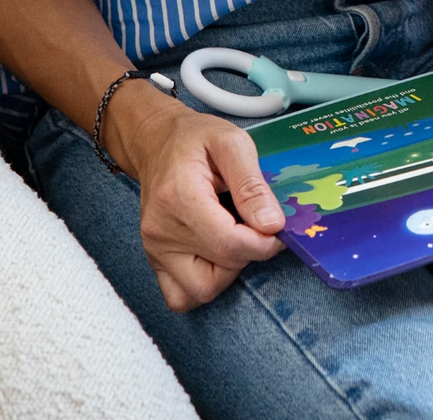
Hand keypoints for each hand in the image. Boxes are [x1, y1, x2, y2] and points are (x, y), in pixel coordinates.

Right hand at [112, 92, 285, 310]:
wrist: (158, 142)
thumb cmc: (196, 138)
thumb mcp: (233, 143)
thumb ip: (253, 185)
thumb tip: (272, 224)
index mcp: (180, 198)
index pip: (228, 245)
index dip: (263, 244)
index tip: (278, 228)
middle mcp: (161, 231)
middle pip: (216, 273)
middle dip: (247, 254)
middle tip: (256, 226)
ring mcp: (154, 249)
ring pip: (199, 291)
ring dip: (227, 271)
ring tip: (236, 236)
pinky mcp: (155, 259)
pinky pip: (180, 295)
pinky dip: (205, 282)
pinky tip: (217, 253)